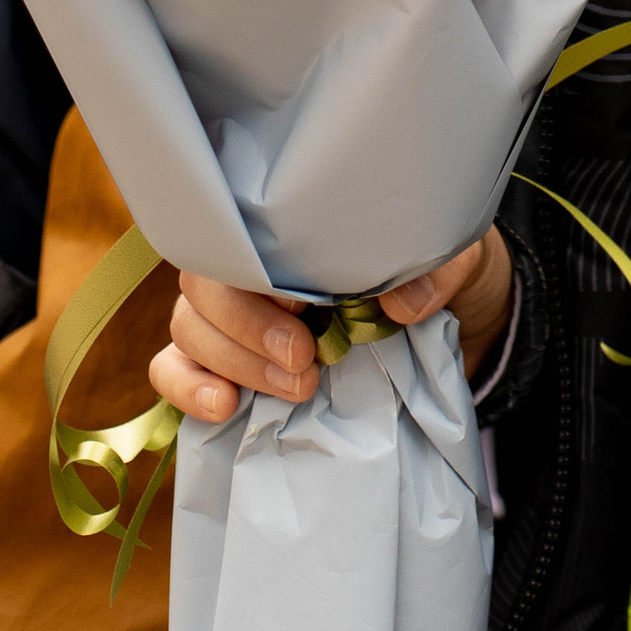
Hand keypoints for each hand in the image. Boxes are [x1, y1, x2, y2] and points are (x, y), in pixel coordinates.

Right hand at [151, 231, 514, 423]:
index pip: (239, 234)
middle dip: (248, 329)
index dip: (257, 276)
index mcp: (297, 224)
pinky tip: (224, 406)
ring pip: (188, 325)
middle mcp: (255, 264)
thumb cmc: (437, 268)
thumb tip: (403, 304)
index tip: (304, 307)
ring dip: (231, 361)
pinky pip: (173, 367)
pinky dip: (186, 386)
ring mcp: (233, 314)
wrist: (457, 314)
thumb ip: (437, 269)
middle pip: (205, 284)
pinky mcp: (226, 361)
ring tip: (297, 386)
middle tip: (306, 360)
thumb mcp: (457, 256)